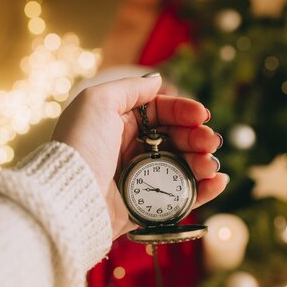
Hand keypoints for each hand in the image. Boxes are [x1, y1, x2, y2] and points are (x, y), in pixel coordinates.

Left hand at [52, 74, 227, 238]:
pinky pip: (180, 198)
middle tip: (211, 141)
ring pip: (182, 167)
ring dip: (203, 162)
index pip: (161, 113)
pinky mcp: (145, 206)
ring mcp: (139, 179)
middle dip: (198, 137)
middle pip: (176, 139)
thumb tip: (157, 80)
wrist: (69, 195)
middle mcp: (130, 150)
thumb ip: (129, 88)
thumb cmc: (81, 144)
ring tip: (210, 163)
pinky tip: (217, 181)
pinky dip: (203, 190)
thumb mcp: (97, 101)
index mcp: (119, 124)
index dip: (183, 111)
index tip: (201, 115)